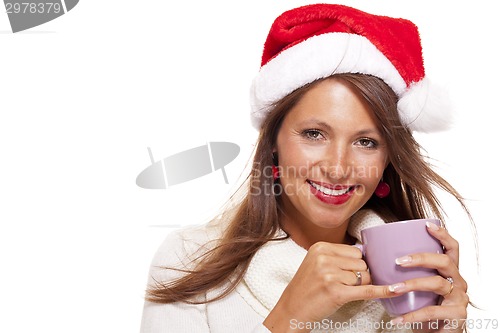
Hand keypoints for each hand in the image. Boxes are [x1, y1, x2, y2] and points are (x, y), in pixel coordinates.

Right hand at [263, 241, 393, 332]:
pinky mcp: (336, 292)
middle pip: (361, 263)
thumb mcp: (316, 263)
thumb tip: (366, 254)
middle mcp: (324, 258)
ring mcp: (330, 275)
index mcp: (321, 247)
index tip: (349, 273)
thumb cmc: (306, 288)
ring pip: (364, 277)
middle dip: (359, 276)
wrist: (292, 309)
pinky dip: (382, 291)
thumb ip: (337, 257)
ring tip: (340, 291)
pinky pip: (366, 290)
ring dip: (359, 286)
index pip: (355, 251)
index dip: (356, 264)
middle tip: (343, 285)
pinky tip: (395, 290)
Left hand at [388, 222, 468, 332]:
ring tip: (393, 289)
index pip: (451, 248)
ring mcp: (459, 298)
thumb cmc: (425, 306)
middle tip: (398, 261)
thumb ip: (405, 272)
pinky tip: (397, 319)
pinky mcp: (457, 316)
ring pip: (437, 283)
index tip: (427, 225)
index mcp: (449, 271)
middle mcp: (458, 281)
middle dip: (421, 258)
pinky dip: (412, 315)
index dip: (442, 234)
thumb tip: (371, 254)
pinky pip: (432, 312)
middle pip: (444, 261)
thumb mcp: (417, 287)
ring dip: (411, 284)